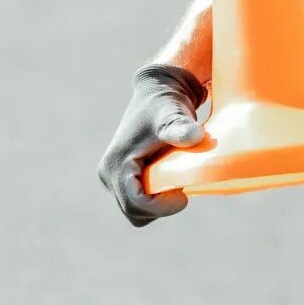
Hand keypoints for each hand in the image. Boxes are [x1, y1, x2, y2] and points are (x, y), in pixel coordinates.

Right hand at [96, 64, 204, 226]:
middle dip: (160, 206)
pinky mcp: (121, 178)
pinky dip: (154, 199)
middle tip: (181, 188)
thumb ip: (180, 127)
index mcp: (115, 165)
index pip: (135, 204)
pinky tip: (168, 181)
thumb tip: (195, 137)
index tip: (183, 196)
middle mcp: (108, 173)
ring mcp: (112, 177)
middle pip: (135, 212)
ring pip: (136, 211)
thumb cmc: (165, 103)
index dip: (161, 207)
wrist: (158, 92)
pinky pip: (137, 202)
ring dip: (156, 204)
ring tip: (174, 181)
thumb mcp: (172, 114)